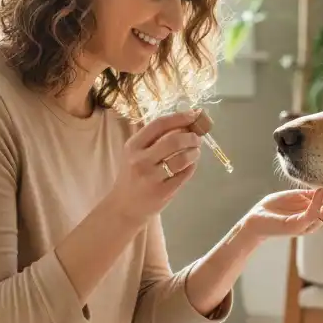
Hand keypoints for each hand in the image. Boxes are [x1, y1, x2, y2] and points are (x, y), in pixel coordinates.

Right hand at [107, 110, 201, 226]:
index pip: (159, 125)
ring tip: (195, 152)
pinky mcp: (163, 191)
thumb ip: (156, 139)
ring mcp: (152, 177)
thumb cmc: (134, 175)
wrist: (125, 206)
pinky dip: (192, 166)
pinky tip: (190, 165)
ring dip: (194, 152)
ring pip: (182, 158)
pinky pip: (185, 174)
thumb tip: (186, 123)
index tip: (194, 115)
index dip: (180, 117)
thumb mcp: (136, 154)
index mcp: (133, 146)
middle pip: (174, 141)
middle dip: (191, 137)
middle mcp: (140, 160)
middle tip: (197, 138)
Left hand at [241, 182, 322, 240]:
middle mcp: (316, 222)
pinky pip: (310, 214)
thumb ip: (318, 193)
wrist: (256, 220)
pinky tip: (321, 190)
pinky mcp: (295, 226)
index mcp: (319, 214)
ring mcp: (307, 225)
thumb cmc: (277, 208)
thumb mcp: (301, 196)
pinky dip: (317, 202)